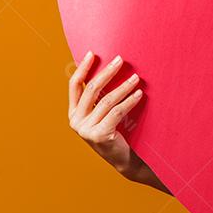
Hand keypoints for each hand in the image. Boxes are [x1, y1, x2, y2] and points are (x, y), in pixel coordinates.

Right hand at [67, 51, 144, 176]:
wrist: (124, 159)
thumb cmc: (115, 130)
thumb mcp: (101, 113)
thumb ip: (98, 97)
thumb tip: (109, 66)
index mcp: (73, 113)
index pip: (74, 85)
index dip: (82, 68)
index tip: (92, 53)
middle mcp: (76, 121)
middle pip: (91, 89)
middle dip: (107, 72)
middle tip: (121, 60)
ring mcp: (86, 130)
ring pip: (106, 100)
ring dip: (123, 86)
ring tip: (136, 77)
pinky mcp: (100, 135)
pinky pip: (117, 112)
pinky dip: (129, 100)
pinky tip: (139, 93)